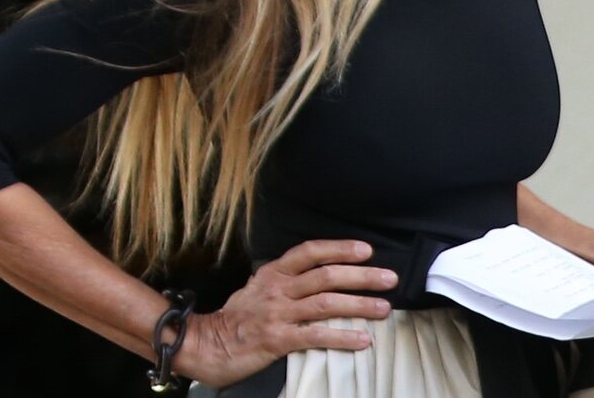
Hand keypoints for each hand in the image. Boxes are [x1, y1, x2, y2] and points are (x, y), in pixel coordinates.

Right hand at [175, 239, 398, 386]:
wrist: (204, 345)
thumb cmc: (235, 318)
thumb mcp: (257, 288)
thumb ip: (285, 278)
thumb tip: (316, 271)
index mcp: (274, 273)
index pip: (311, 251)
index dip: (340, 248)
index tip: (367, 251)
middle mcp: (278, 289)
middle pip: (327, 276)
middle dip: (362, 276)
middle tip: (390, 279)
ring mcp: (277, 314)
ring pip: (326, 303)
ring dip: (359, 305)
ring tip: (384, 309)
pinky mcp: (277, 340)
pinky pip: (316, 336)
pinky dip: (342, 337)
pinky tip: (362, 340)